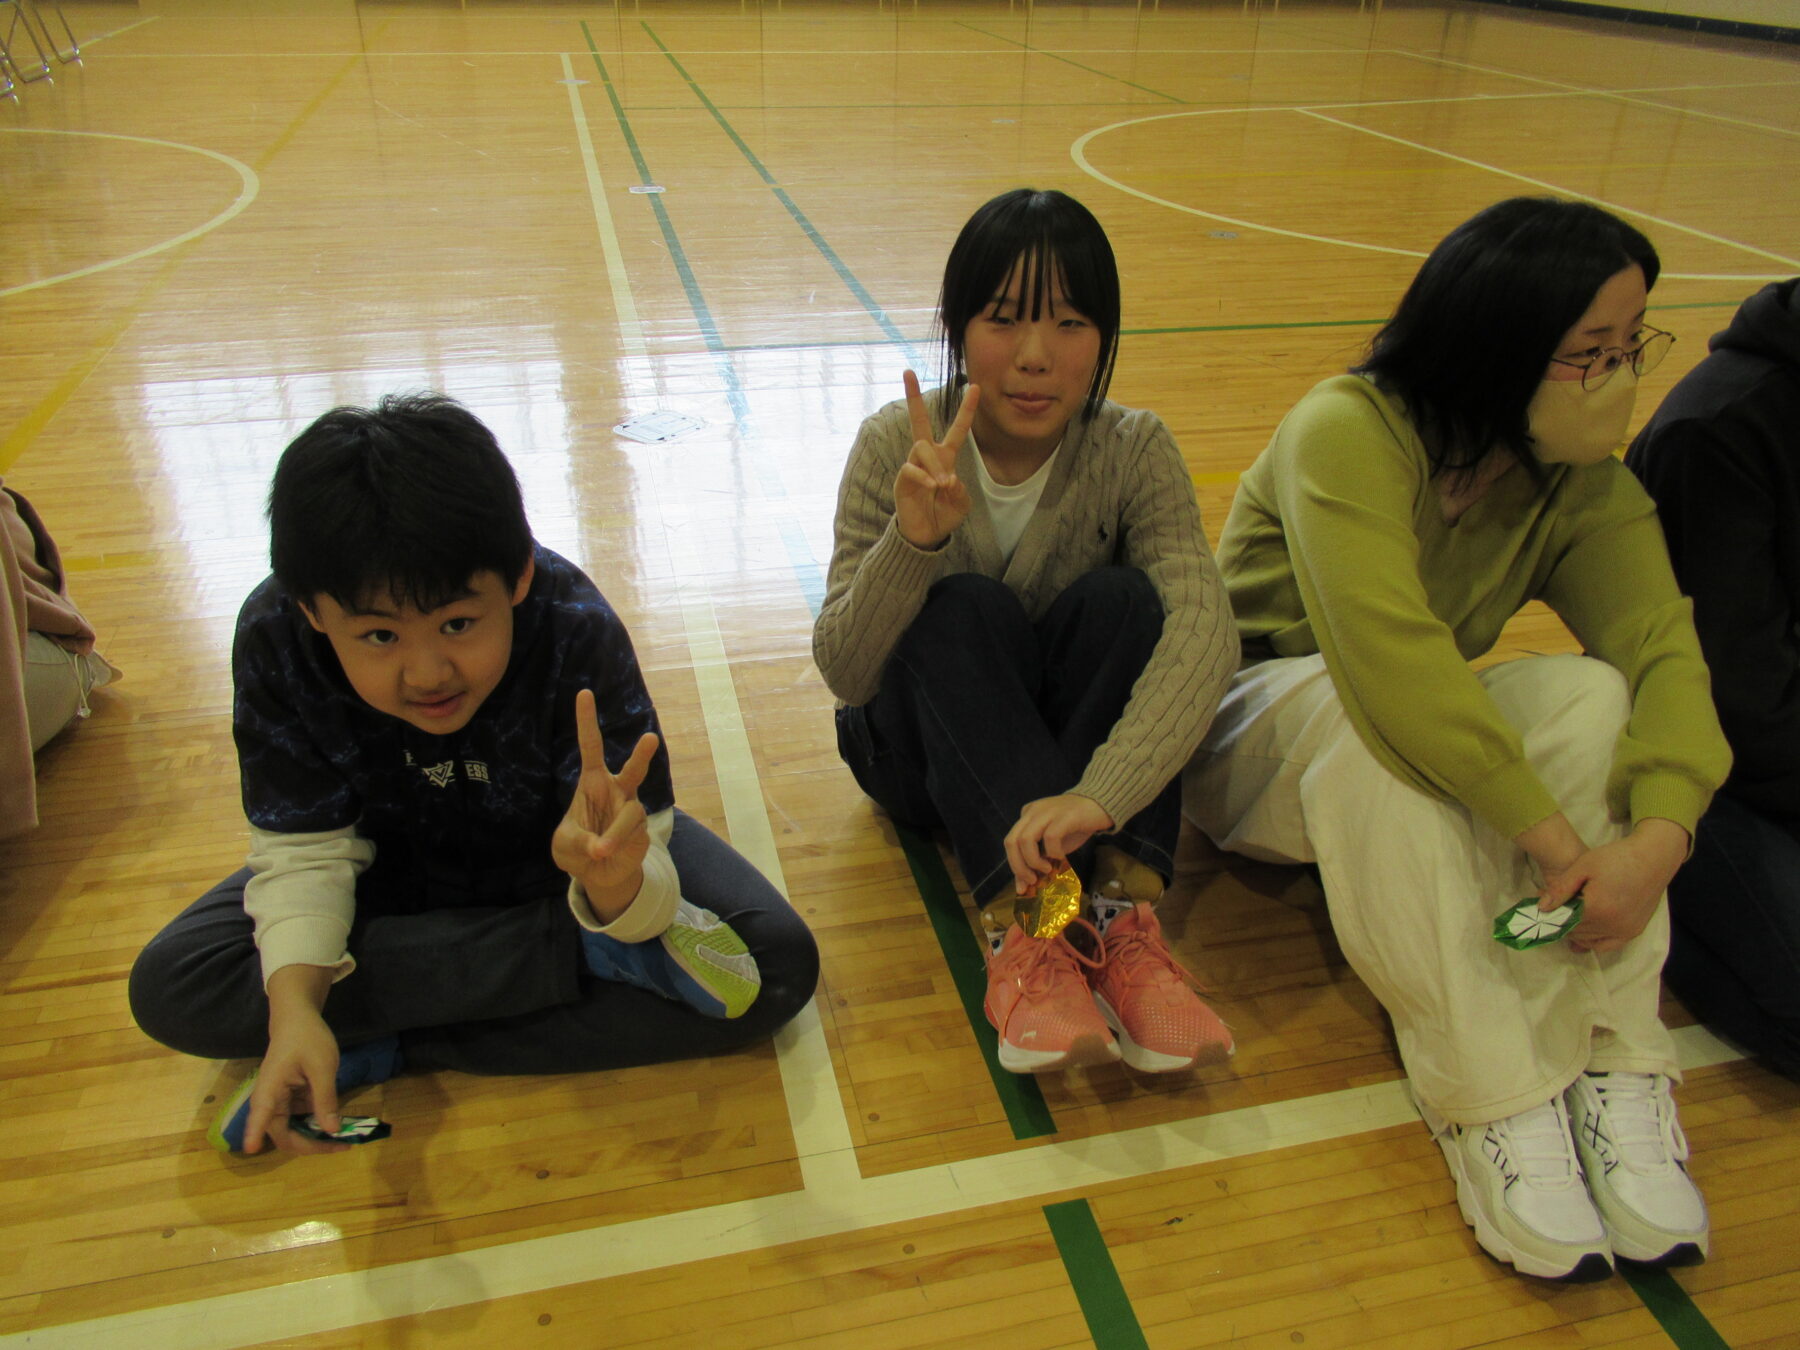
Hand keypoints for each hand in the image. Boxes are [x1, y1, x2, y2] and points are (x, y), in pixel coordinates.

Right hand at [244, 968, 345, 1155]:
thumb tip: (332, 1131)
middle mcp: (270, 1103)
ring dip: (317, 1139)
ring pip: (295, 1131)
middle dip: (311, 1146)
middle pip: (285, 1136)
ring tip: (345, 1142)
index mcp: (269, 1091)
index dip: (253, 1134)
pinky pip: (302, 1121)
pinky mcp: (291, 1102)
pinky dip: (319, 1125)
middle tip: (342, 1146)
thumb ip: (325, 1099)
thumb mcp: (322, 1067)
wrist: (298, 1020)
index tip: (251, 1149)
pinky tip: (339, 1126)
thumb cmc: (307, 1038)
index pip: (258, 1116)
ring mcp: (281, 1104)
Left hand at [551, 688, 657, 920]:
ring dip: (616, 833)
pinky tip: (606, 854)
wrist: (599, 873)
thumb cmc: (578, 848)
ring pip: (630, 814)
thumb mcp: (564, 844)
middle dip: (641, 755)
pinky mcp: (642, 832)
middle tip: (651, 739)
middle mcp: (616, 791)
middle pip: (633, 770)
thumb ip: (579, 841)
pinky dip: (616, 847)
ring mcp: (631, 811)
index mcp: (592, 782)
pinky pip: (632, 836)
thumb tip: (602, 848)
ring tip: (601, 851)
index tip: (584, 693)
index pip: (591, 746)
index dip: (587, 721)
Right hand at [893, 369, 977, 548]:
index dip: (967, 409)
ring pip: (922, 447)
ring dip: (935, 464)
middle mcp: (927, 456)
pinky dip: (924, 476)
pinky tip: (933, 486)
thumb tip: (948, 477)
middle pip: (919, 421)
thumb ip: (960, 490)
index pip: (958, 429)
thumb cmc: (943, 515)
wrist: (925, 535)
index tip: (975, 387)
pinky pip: (911, 468)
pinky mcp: (902, 479)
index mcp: (946, 457)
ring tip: (943, 484)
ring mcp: (913, 466)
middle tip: (907, 370)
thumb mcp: (961, 503)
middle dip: (912, 396)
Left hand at [1004, 794, 1114, 895]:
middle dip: (1019, 866)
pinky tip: (1061, 857)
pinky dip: (1053, 851)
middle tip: (1032, 880)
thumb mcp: (1052, 845)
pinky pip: (1050, 837)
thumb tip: (1023, 888)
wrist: (1099, 806)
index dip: (1015, 866)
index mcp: (1027, 817)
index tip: (1025, 885)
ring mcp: (1047, 812)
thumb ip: (1036, 861)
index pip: (1010, 843)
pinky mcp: (1065, 816)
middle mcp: (1032, 812)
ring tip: (1047, 869)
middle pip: (1011, 841)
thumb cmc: (1075, 826)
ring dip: (1033, 861)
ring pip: (1026, 839)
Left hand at [1538, 818, 1687, 954]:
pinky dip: (1594, 941)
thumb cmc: (1615, 858)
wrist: (1652, 858)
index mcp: (1597, 908)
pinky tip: (1585, 931)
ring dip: (1576, 932)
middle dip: (1561, 922)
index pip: (1563, 922)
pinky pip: (1608, 945)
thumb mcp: (1583, 867)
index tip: (1543, 907)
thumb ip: (1561, 889)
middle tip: (1556, 908)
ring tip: (1569, 916)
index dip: (1551, 915)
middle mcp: (1612, 925)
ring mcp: (1625, 931)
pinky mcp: (1634, 931)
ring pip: (1590, 941)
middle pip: (1575, 933)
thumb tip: (1542, 908)